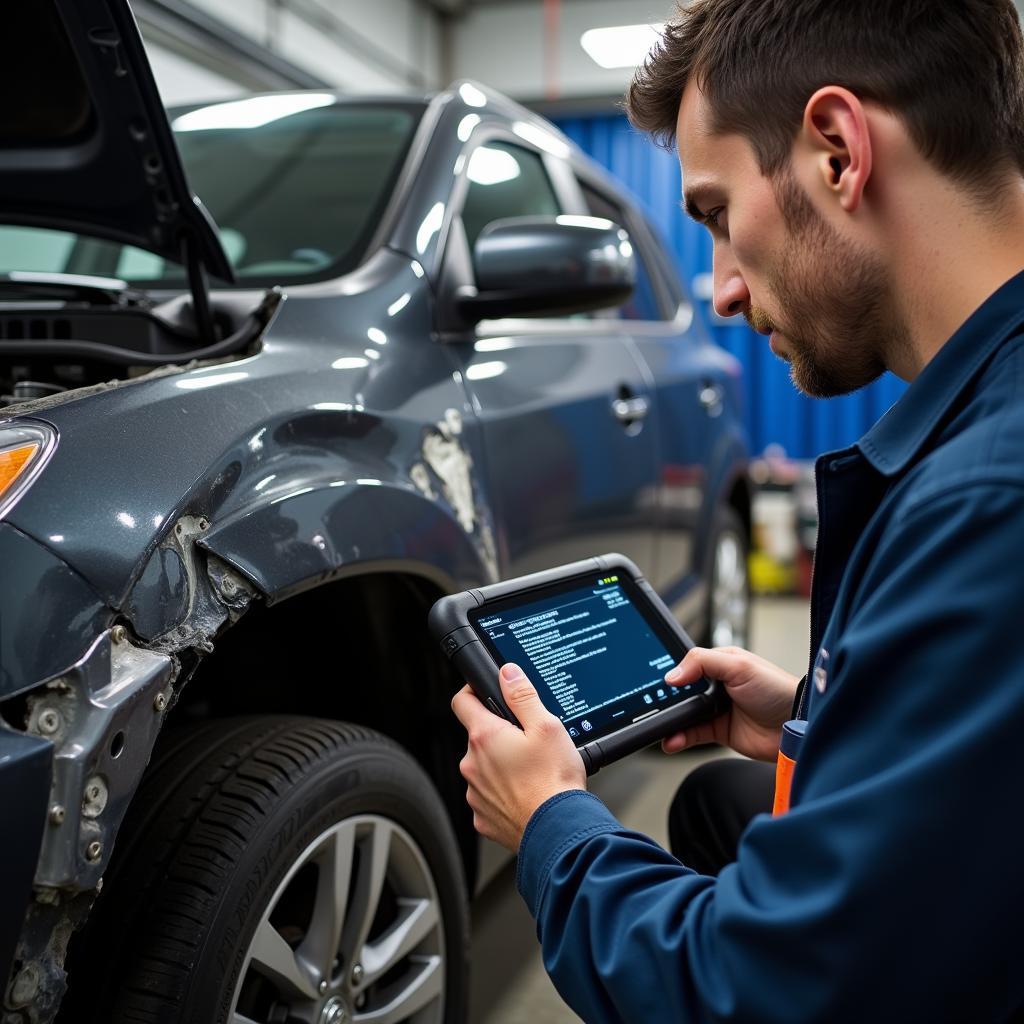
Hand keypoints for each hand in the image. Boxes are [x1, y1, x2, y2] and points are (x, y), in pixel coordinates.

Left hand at [451, 663, 586, 851]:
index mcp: (485, 737)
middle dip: (498, 735)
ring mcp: (475, 793)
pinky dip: (503, 793)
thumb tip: (507, 673)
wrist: (558, 830)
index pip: (462, 702)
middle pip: (478, 737)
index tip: (483, 691)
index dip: (472, 691)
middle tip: (526, 741)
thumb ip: (522, 695)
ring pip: (484, 768)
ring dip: (500, 765)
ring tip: (531, 772)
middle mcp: (472, 764)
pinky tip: (526, 793)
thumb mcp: (546, 726)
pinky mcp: (482, 816)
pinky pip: (489, 796)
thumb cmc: (554, 781)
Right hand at [661, 647, 798, 761]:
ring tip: (662, 726)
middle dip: (667, 700)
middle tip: (654, 707)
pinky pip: (693, 734)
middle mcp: (717, 686)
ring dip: (671, 721)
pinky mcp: (720, 731)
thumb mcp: (739, 666)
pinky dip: (680, 738)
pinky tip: (672, 740)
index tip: (659, 683)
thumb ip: (702, 662)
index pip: (688, 665)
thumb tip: (673, 675)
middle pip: (683, 691)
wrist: (797, 725)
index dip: (674, 673)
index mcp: (721, 664)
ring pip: (685, 714)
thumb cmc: (777, 690)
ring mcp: (717, 709)